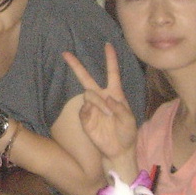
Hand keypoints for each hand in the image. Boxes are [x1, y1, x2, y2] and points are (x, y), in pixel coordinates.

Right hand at [62, 43, 137, 169]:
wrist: (118, 150)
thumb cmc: (127, 133)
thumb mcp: (130, 120)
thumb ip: (120, 108)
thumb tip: (107, 99)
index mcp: (115, 94)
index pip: (112, 73)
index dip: (110, 59)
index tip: (107, 45)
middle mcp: (101, 97)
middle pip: (87, 78)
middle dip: (76, 65)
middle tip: (65, 53)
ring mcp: (91, 107)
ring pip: (88, 94)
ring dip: (98, 102)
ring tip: (107, 114)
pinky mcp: (85, 117)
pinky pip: (83, 109)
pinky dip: (90, 112)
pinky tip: (96, 118)